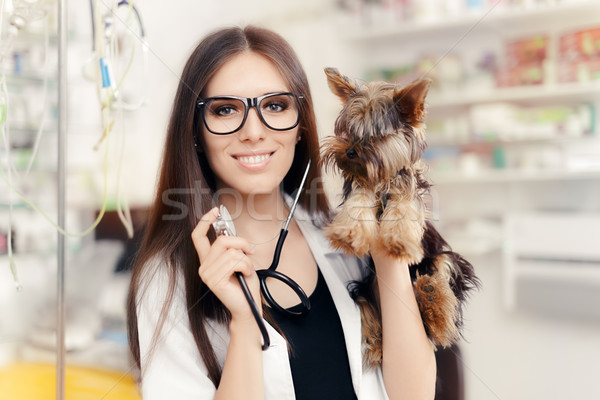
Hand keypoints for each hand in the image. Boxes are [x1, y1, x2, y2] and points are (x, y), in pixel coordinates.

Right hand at [191, 207, 261, 323]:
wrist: (248, 307)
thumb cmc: (244, 285)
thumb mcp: (239, 260)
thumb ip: (232, 247)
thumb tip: (230, 231)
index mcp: (207, 260)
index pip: (198, 236)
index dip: (204, 221)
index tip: (215, 211)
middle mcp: (204, 266)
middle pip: (221, 241)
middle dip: (240, 242)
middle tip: (250, 251)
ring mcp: (207, 275)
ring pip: (231, 252)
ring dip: (246, 260)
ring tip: (247, 270)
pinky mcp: (215, 281)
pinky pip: (235, 262)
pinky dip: (247, 267)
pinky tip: (246, 276)